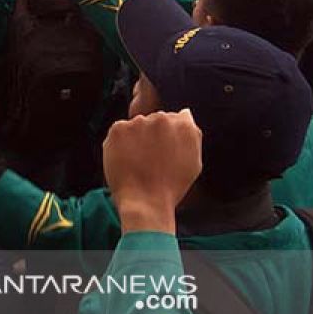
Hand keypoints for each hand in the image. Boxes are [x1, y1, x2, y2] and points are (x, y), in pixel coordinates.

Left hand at [103, 109, 201, 233]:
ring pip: (136, 125)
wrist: (145, 201)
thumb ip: (191, 134)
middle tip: (151, 158)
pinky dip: (121, 142)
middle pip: (155, 120)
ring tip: (139, 161)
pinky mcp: (118, 128)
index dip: (169, 135)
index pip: (175, 118)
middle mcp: (161, 118)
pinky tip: (127, 158)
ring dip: (136, 137)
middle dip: (153, 134)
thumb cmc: (172, 186)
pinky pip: (120, 131)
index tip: (165, 150)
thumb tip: (184, 113)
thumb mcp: (194, 161)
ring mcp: (138, 122)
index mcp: (184, 125)